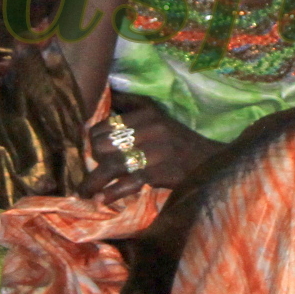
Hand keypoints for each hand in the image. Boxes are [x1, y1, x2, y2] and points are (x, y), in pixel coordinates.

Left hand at [84, 95, 212, 196]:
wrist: (211, 162)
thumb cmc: (179, 141)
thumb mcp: (158, 116)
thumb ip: (130, 105)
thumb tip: (104, 93)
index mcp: (146, 113)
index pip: (105, 125)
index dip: (91, 141)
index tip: (89, 154)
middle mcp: (150, 129)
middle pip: (104, 145)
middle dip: (91, 161)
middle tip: (89, 173)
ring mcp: (156, 151)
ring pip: (112, 165)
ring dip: (93, 182)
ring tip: (83, 192)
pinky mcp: (162, 172)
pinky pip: (129, 183)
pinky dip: (112, 193)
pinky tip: (101, 200)